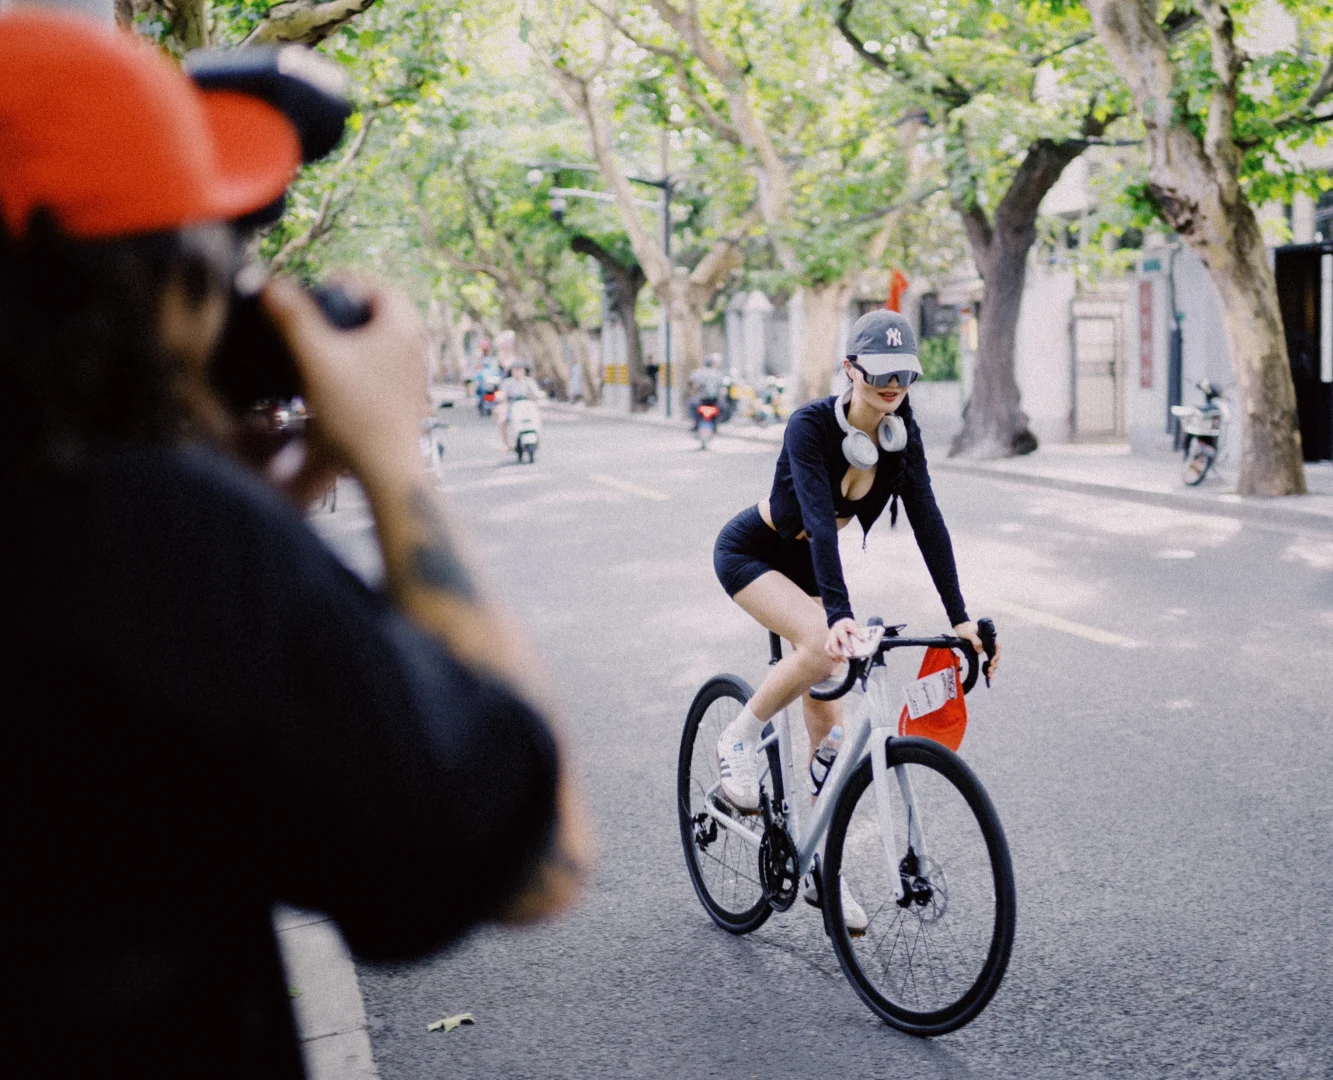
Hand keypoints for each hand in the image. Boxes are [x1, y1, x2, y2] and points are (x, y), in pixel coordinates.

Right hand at [262, 274, 427, 488]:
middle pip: (378, 311)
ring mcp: (416, 370)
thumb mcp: (315, 359)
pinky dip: (362, 360)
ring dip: (353, 337)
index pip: (375, 285)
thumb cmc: (356, 414)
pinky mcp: (409, 393)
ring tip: (322, 349)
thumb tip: (271, 286)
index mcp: (403, 326)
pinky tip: (336, 377)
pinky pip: (385, 363)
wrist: (385, 467)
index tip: (314, 298)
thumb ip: (292, 318)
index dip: (341, 285)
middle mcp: (417, 345)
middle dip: (345, 311)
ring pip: (381, 339)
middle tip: (315, 321)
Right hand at [825, 618, 862, 659]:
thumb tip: (866, 643)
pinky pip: (828, 649)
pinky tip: (838, 660)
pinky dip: (832, 656)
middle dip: (847, 645)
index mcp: (847, 624)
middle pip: (841, 636)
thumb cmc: (848, 627)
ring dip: (838, 654)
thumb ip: (859, 633)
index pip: (852, 627)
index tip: (862, 639)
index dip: (857, 633)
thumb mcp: (854, 626)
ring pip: (832, 644)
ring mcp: (831, 635)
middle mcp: (838, 629)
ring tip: (844, 660)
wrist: (838, 622)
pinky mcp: (828, 640)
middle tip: (852, 652)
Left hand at [953, 620, 999, 681]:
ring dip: (992, 667)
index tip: (992, 661)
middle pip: (995, 655)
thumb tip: (981, 651)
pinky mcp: (981, 650)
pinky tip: (986, 672)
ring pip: (992, 658)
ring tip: (989, 675)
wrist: (960, 626)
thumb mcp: (970, 634)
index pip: (997, 647)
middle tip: (990, 672)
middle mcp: (989, 643)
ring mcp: (985, 647)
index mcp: (989, 637)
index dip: (996, 655)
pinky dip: (987, 666)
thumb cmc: (965, 628)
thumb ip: (976, 641)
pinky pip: (986, 659)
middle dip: (994, 664)